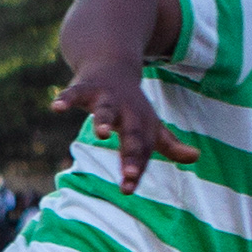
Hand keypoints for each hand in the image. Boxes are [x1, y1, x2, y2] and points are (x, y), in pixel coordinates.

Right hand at [50, 63, 197, 193]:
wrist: (114, 63)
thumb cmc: (131, 103)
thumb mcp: (150, 124)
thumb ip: (169, 144)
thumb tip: (196, 157)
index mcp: (141, 125)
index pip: (141, 151)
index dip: (135, 168)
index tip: (127, 188)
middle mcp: (126, 112)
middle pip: (130, 135)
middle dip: (131, 154)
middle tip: (130, 174)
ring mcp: (106, 99)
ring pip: (105, 111)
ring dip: (103, 120)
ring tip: (100, 133)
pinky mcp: (86, 87)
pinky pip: (74, 93)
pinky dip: (65, 99)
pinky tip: (55, 107)